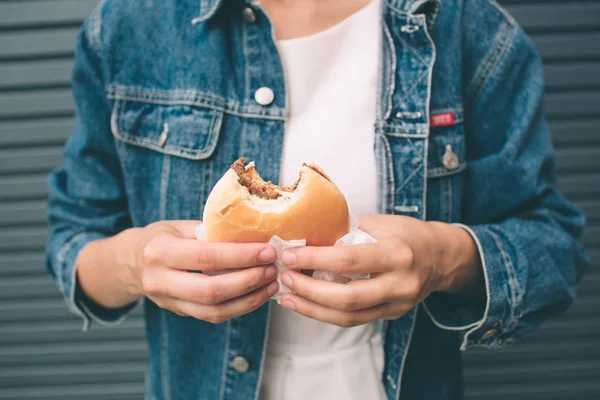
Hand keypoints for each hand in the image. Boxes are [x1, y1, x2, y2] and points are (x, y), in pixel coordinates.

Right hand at [128, 221, 278, 322]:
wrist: (130, 263)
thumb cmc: (162, 238)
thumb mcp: (180, 226)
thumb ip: (210, 231)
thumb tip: (253, 233)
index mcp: (160, 251)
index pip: (206, 257)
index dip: (240, 256)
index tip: (267, 251)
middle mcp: (160, 281)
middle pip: (211, 290)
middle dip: (248, 281)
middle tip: (272, 269)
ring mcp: (168, 301)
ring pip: (213, 310)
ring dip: (249, 299)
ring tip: (271, 284)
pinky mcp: (179, 312)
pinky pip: (213, 316)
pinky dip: (239, 307)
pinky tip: (258, 294)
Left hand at [277, 215, 481, 326]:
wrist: (442, 257)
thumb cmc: (407, 234)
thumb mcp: (380, 222)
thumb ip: (346, 230)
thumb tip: (305, 236)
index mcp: (397, 253)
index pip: (349, 261)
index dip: (315, 260)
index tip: (290, 255)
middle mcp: (400, 283)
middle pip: (347, 297)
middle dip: (309, 291)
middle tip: (285, 278)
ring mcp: (397, 304)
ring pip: (349, 316)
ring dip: (313, 309)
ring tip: (288, 297)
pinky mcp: (392, 315)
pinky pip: (355, 320)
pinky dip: (327, 314)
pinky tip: (307, 304)